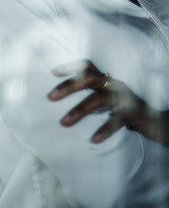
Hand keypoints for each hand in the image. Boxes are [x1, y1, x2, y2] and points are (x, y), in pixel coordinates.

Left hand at [48, 59, 167, 144]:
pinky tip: (93, 139)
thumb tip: (67, 104)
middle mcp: (115, 85)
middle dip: (68, 86)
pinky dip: (104, 129)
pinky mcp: (134, 113)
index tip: (53, 72)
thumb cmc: (128, 113)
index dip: (72, 67)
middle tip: (50, 97)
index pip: (88, 67)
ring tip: (63, 123)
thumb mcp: (109, 103)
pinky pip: (117, 120)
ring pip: (98, 99)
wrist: (160, 124)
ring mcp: (125, 98)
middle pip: (89, 78)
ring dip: (79, 110)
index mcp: (108, 81)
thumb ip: (93, 100)